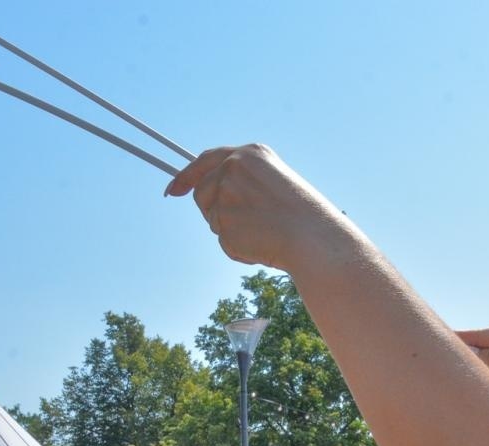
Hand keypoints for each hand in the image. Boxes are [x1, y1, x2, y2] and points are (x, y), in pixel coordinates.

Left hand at [164, 144, 325, 269]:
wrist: (315, 239)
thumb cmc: (304, 217)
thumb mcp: (275, 184)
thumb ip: (244, 182)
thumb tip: (211, 196)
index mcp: (250, 154)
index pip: (205, 160)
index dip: (186, 176)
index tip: (173, 189)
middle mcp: (233, 168)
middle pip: (203, 192)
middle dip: (214, 210)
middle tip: (248, 223)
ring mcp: (226, 194)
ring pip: (212, 218)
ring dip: (231, 230)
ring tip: (264, 232)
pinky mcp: (223, 222)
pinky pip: (224, 241)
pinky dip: (240, 249)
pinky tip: (263, 244)